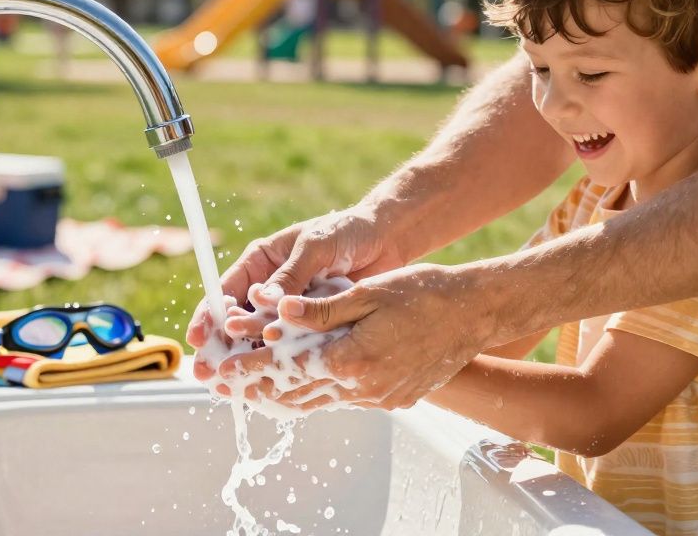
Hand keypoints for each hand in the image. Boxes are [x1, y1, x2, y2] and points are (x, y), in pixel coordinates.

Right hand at [186, 207, 404, 368]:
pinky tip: (268, 383)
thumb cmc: (347, 231)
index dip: (209, 314)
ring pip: (261, 339)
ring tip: (230, 385)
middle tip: (206, 371)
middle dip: (220, 347)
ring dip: (246, 361)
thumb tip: (263, 300)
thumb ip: (291, 274)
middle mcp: (272, 288)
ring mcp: (292, 310)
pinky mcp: (314, 326)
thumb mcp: (314, 247)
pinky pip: (292, 347)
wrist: (387, 239)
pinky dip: (280, 363)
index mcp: (262, 262)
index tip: (198, 336)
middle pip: (237, 321)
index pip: (226, 290)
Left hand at [217, 263, 497, 409]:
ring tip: (253, 391)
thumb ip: (319, 310)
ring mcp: (378, 398)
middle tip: (225, 386)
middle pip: (297, 394)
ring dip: (284, 396)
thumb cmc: (424, 294)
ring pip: (319, 403)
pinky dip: (317, 394)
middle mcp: (363, 387)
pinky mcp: (391, 399)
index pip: (287, 368)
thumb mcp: (368, 294)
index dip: (250, 369)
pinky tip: (304, 387)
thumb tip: (275, 314)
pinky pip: (343, 401)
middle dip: (258, 389)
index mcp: (352, 359)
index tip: (222, 372)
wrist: (474, 314)